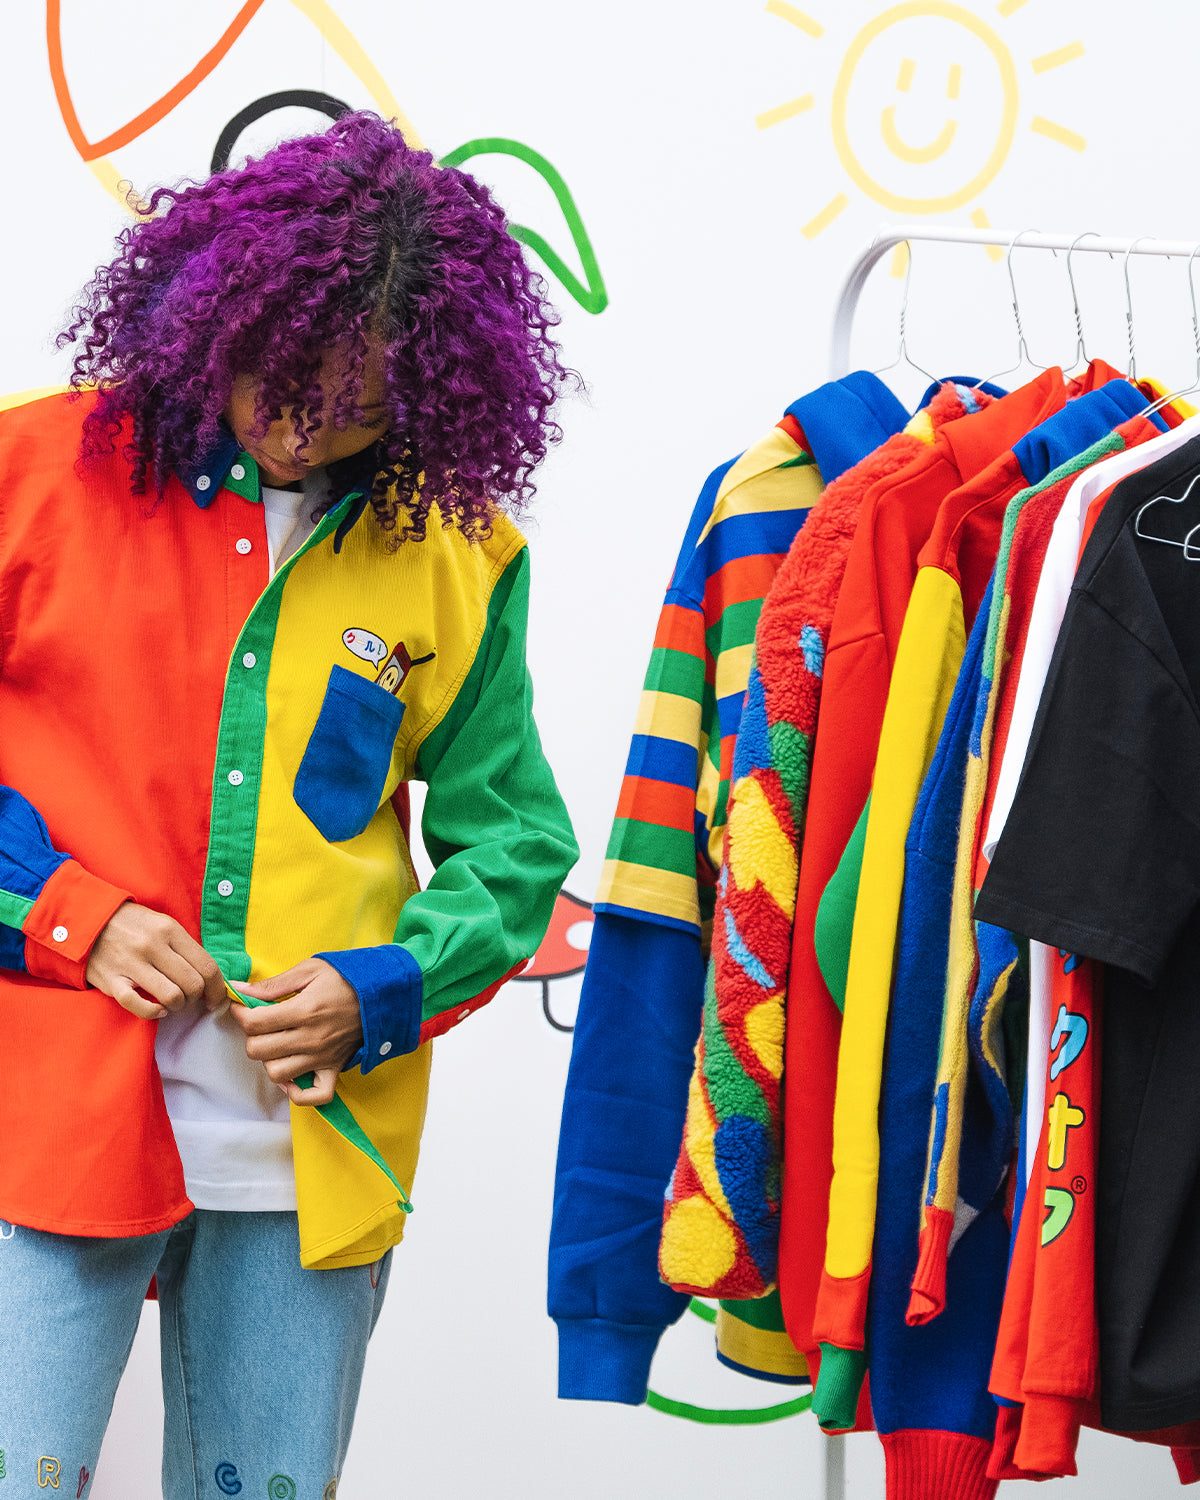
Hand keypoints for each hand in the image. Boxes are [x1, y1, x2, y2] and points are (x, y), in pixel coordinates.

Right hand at [86, 901, 226, 1020]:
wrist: (87, 920)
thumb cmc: (132, 925)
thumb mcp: (163, 924)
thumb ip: (185, 947)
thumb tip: (210, 976)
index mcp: (170, 930)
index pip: (207, 966)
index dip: (218, 988)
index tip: (217, 998)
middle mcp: (152, 946)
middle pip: (193, 984)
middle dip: (198, 998)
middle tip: (192, 999)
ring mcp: (131, 964)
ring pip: (172, 997)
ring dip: (178, 1006)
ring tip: (173, 1002)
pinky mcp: (112, 981)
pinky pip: (139, 1007)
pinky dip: (153, 1013)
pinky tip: (156, 1009)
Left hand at [228, 958, 363, 1106]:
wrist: (384, 993)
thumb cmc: (346, 978)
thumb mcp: (309, 970)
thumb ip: (273, 984)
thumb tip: (239, 988)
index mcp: (303, 1010)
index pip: (254, 1024)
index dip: (241, 1014)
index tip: (244, 1006)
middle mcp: (310, 1039)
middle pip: (258, 1051)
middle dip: (252, 1036)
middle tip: (261, 1024)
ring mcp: (322, 1058)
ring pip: (277, 1074)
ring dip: (270, 1060)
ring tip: (277, 1045)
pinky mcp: (334, 1069)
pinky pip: (313, 1096)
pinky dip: (298, 1092)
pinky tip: (292, 1075)